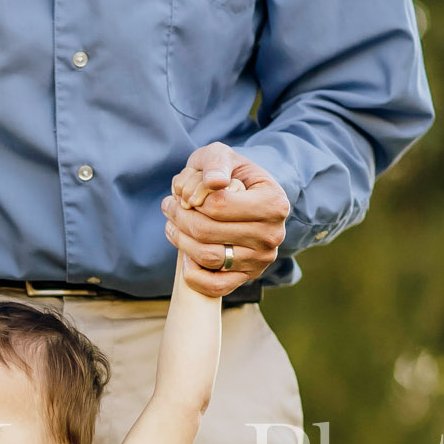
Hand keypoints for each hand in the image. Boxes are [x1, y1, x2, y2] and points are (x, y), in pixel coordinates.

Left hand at [162, 144, 289, 296]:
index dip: (191, 197)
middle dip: (179, 217)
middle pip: (207, 232)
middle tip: (168, 205)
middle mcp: (273, 235)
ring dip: (179, 240)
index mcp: (274, 203)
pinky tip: (185, 257)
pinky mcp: (248, 277)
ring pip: (207, 257)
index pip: (218, 205)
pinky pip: (215, 287)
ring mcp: (262, 259)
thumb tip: (214, 182)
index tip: (182, 191)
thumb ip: (216, 163)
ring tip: (171, 224)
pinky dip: (193, 275)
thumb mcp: (223, 157)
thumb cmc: (230, 175)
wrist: (244, 197)